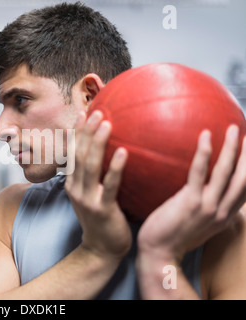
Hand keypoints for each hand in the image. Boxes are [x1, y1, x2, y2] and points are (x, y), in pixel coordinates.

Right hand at [65, 110, 130, 260]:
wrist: (101, 250)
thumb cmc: (102, 219)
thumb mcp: (94, 195)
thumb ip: (99, 176)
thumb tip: (115, 152)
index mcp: (73, 183)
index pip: (73, 153)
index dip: (78, 132)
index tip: (85, 112)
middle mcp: (76, 188)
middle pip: (79, 154)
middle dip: (86, 131)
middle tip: (97, 112)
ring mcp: (87, 199)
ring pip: (90, 165)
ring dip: (97, 142)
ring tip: (106, 123)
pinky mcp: (102, 209)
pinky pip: (110, 185)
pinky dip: (115, 167)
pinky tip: (123, 152)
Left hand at [137, 125, 245, 261]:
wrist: (160, 254)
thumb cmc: (176, 237)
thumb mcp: (200, 224)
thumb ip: (209, 209)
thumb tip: (208, 193)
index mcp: (225, 216)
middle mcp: (222, 212)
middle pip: (243, 179)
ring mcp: (208, 207)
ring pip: (226, 172)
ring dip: (231, 148)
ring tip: (232, 129)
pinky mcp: (190, 202)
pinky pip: (199, 173)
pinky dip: (204, 153)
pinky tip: (204, 137)